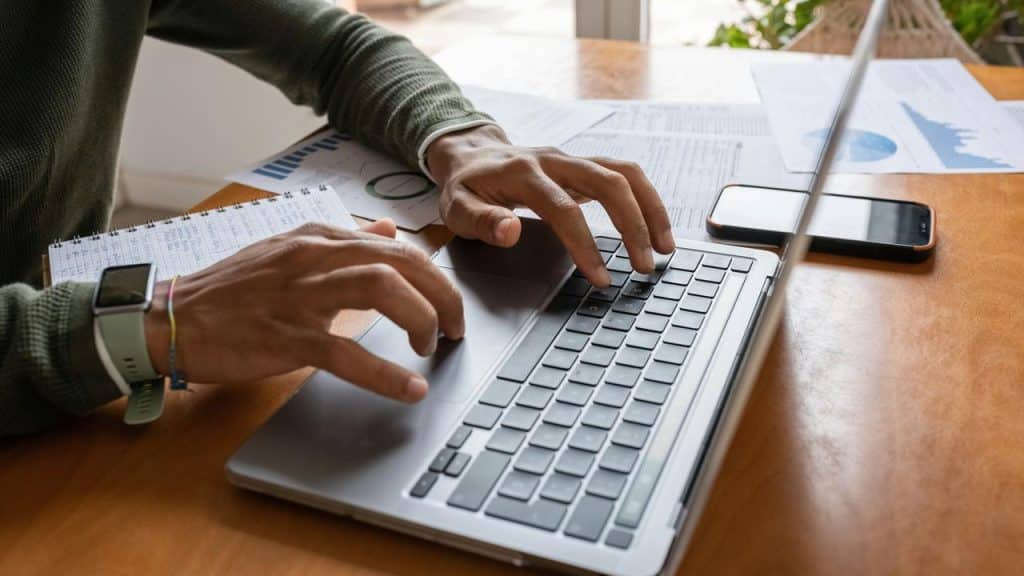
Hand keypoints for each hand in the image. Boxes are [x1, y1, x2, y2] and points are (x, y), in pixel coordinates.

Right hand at [143, 220, 462, 402]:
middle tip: (456, 326)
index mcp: (317, 237)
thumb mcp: (289, 252)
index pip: (395, 246)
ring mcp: (300, 295)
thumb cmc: (232, 292)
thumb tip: (387, 229)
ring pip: (382, 289)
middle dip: (441, 294)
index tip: (448, 300)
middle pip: (400, 261)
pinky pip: (346, 352)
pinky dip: (384, 374)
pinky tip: (409, 389)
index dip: (433, 274)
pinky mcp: (285, 335)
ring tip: (434, 345)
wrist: (172, 318)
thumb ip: (341, 242)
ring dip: (421, 319)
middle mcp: (313, 256)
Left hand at [426, 124, 674, 285]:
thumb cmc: (465, 187)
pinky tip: (655, 227)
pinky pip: (625, 175)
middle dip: (633, 225)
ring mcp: (573, 160)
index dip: (585, 245)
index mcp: (523, 174)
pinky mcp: (585, 165)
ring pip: (625, 173)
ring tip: (665, 246)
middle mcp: (555, 161)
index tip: (601, 278)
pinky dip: (646, 199)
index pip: (564, 209)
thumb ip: (482, 222)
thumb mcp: (456, 208)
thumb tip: (510, 232)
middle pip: (608, 183)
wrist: (471, 154)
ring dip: (650, 208)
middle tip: (645, 265)